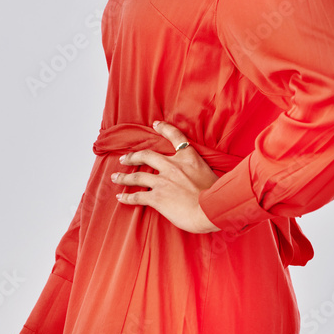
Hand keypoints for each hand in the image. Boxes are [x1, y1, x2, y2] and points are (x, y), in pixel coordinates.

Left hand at [110, 119, 220, 233]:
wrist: (212, 209)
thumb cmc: (217, 196)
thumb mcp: (211, 173)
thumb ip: (199, 170)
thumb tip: (197, 175)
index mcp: (188, 158)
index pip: (175, 137)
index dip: (164, 128)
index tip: (155, 124)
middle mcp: (172, 166)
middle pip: (146, 156)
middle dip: (133, 157)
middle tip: (124, 158)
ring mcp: (162, 181)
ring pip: (137, 176)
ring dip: (124, 177)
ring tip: (115, 177)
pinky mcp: (157, 197)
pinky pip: (137, 196)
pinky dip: (127, 197)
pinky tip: (120, 198)